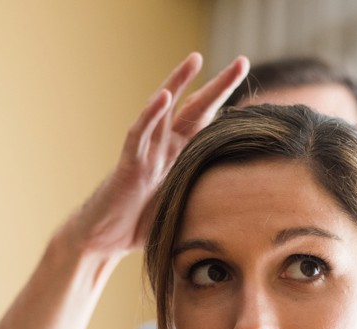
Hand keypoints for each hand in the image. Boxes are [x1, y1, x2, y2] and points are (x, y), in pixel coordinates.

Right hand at [66, 53, 249, 257]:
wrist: (103, 240)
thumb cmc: (138, 228)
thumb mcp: (182, 213)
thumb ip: (204, 204)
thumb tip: (241, 218)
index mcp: (178, 159)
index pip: (206, 125)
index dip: (227, 107)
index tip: (253, 93)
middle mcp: (163, 149)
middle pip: (193, 109)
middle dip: (217, 86)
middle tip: (242, 61)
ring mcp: (145, 153)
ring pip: (162, 111)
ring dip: (178, 83)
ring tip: (194, 59)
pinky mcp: (128, 164)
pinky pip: (138, 134)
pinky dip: (150, 115)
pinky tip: (163, 97)